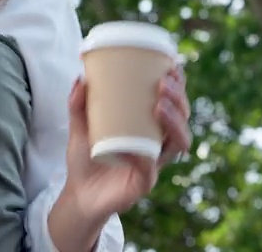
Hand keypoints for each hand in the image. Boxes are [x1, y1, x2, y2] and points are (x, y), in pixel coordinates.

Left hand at [61, 67, 192, 218]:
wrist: (78, 196)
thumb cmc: (85, 159)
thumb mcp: (79, 126)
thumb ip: (78, 104)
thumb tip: (80, 78)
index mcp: (149, 127)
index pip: (174, 103)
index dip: (179, 86)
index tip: (172, 66)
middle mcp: (158, 144)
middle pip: (183, 118)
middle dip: (178, 98)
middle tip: (163, 83)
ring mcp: (154, 163)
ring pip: (179, 141)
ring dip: (174, 121)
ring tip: (159, 105)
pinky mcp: (144, 183)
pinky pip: (151, 169)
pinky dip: (143, 157)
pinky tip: (132, 149)